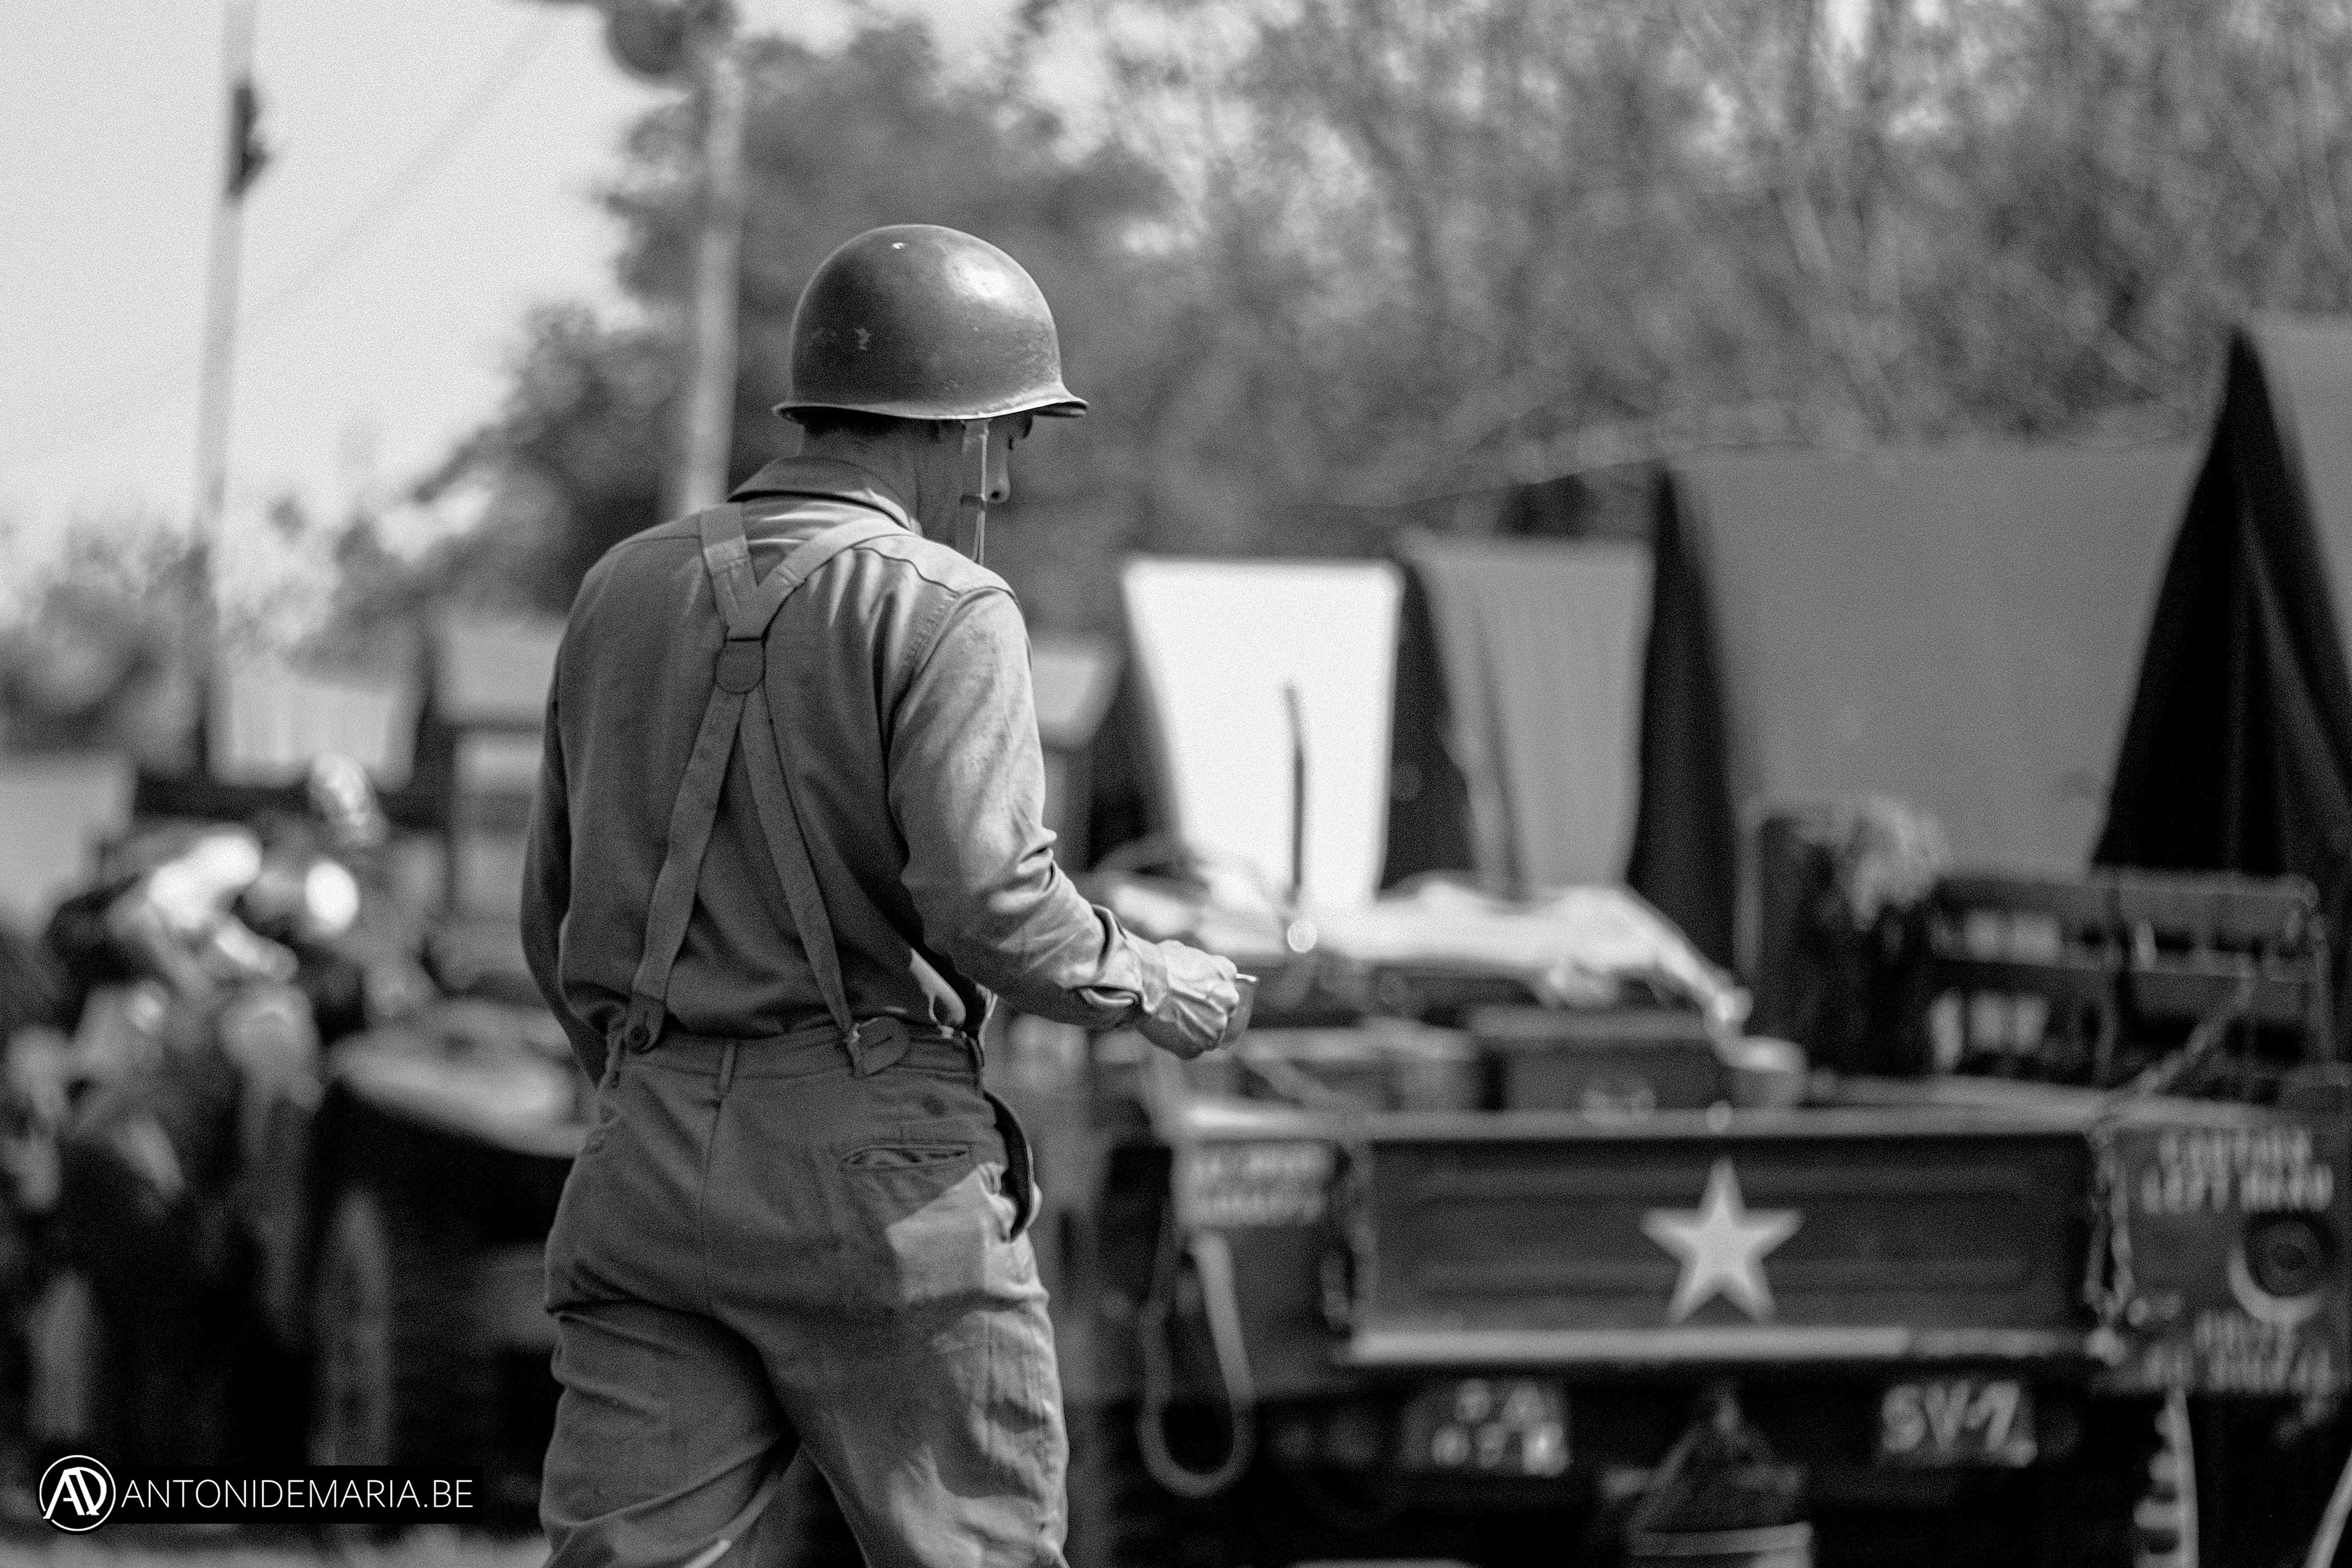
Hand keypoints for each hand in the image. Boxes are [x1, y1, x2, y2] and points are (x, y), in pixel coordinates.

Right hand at [1134, 941, 1245, 1059]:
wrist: (1142, 980)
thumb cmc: (1155, 963)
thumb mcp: (1181, 950)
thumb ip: (1192, 962)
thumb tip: (1183, 961)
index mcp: (1227, 973)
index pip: (1225, 988)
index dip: (1208, 994)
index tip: (1193, 996)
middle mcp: (1229, 999)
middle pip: (1221, 1013)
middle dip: (1205, 1014)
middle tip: (1180, 1011)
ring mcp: (1217, 1025)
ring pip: (1209, 1034)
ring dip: (1193, 1031)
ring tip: (1170, 1021)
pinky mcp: (1200, 1045)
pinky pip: (1192, 1049)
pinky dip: (1180, 1044)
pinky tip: (1166, 1031)